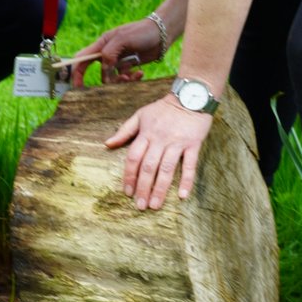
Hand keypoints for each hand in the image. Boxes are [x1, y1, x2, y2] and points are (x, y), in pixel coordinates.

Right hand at [70, 19, 162, 87]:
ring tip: (132, 76)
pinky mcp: (130, 66)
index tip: (77, 86)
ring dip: (121, 81)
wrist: (163, 33)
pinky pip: (125, 78)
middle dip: (106, 81)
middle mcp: (108, 53)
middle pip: (99, 72)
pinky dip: (132, 79)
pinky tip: (140, 74)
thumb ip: (109, 53)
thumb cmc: (142, 31)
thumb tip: (104, 70)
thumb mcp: (123, 39)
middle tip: (113, 87)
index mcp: (102, 44)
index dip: (77, 72)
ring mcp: (119, 60)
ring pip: (113, 78)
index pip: (82, 59)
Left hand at [106, 95, 212, 209]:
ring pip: (167, 169)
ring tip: (155, 205)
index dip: (129, 176)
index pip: (134, 158)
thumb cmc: (163, 108)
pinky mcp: (193, 144)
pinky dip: (187, 181)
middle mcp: (160, 139)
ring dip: (160, 189)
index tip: (127, 192)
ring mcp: (177, 142)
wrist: (190, 96)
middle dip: (143, 187)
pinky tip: (182, 196)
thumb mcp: (140, 115)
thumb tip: (107, 144)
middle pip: (149, 167)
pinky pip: (190, 165)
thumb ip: (124, 131)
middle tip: (140, 205)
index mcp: (146, 133)